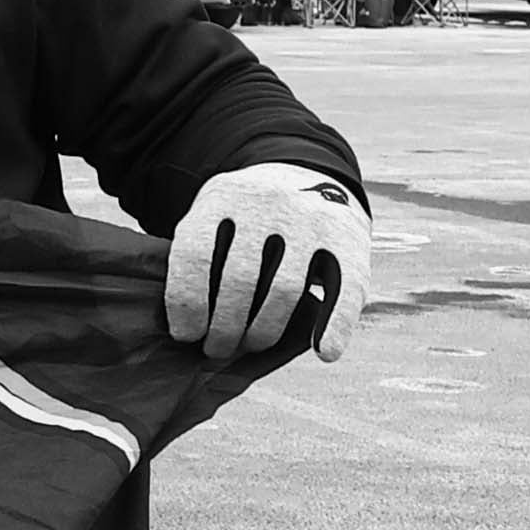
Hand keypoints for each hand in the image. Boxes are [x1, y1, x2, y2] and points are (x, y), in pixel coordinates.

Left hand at [168, 163, 368, 363]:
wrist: (309, 176)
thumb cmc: (246, 218)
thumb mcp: (214, 214)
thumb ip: (198, 254)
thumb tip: (181, 327)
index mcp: (222, 197)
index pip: (195, 254)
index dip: (186, 304)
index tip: (185, 336)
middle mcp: (267, 205)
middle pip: (239, 279)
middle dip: (224, 327)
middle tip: (216, 349)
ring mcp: (310, 221)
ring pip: (283, 291)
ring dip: (264, 332)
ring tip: (250, 348)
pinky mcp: (348, 241)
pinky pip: (343, 291)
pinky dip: (335, 327)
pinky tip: (324, 353)